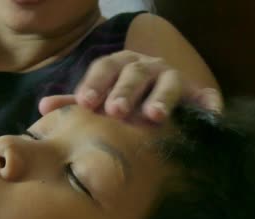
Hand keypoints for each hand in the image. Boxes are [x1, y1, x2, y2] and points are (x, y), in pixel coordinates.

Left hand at [39, 50, 222, 121]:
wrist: (155, 99)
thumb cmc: (119, 100)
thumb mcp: (98, 99)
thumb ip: (74, 104)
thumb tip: (43, 107)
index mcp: (118, 65)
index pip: (104, 68)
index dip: (95, 84)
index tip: (86, 103)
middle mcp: (145, 66)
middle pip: (134, 74)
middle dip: (125, 92)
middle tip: (116, 112)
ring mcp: (171, 77)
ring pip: (167, 82)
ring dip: (162, 98)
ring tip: (155, 117)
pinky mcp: (195, 93)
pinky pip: (204, 96)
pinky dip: (209, 104)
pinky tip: (211, 116)